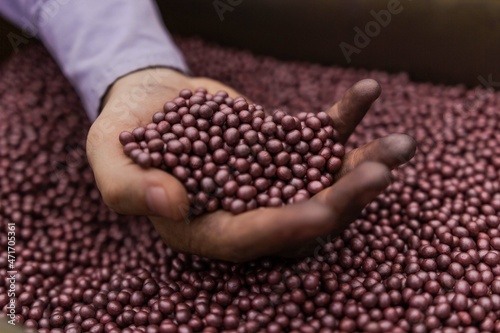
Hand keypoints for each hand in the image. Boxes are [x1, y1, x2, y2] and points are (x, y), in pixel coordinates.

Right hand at [87, 68, 415, 261]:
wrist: (148, 102)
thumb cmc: (123, 135)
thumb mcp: (111, 158)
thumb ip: (129, 188)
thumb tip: (171, 203)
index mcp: (207, 227)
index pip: (251, 237)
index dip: (285, 227)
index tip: (322, 211)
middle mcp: (248, 209)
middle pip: (302, 214)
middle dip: (343, 199)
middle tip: (379, 175)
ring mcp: (273, 177)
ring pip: (324, 178)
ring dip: (364, 163)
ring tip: (403, 144)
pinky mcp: (285, 145)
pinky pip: (320, 135)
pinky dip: (344, 117)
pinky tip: (367, 93)